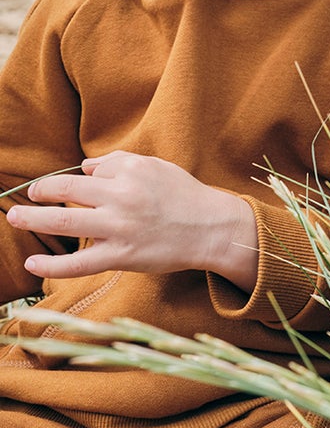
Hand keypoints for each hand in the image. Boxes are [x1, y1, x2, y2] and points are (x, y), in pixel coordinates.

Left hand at [6, 151, 257, 289]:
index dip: (84, 177)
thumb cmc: (184, 195)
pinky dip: (52, 265)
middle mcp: (123, 196)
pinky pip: (79, 263)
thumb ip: (120, 161)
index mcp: (131, 170)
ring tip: (15, 218)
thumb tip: (85, 167)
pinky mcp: (121, 256)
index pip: (92, 169)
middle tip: (26, 195)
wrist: (211, 228)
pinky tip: (32, 263)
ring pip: (66, 222)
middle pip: (68, 190)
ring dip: (34, 219)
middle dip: (41, 192)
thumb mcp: (156, 166)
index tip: (78, 185)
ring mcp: (120, 227)